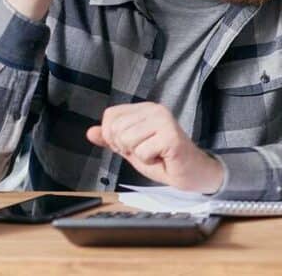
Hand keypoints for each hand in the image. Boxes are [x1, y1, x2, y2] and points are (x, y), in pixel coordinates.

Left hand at [85, 102, 223, 193]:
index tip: (133, 145)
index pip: (110, 116)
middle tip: (146, 151)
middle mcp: (155, 109)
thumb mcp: (131, 149)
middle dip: (126, 147)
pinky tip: (162, 158)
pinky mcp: (171, 136)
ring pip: (127, 140)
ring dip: (138, 155)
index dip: (113, 137)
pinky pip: (142, 152)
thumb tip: (90, 132)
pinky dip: (149, 161)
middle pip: (116, 128)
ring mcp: (164, 121)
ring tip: (154, 154)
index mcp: (145, 109)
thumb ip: (112, 139)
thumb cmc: (164, 160)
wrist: (191, 173)